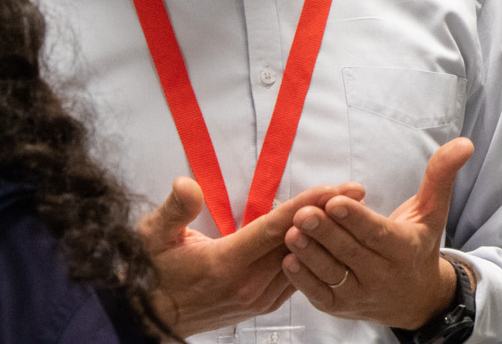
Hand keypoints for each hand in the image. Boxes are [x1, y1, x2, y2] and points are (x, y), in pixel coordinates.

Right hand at [140, 176, 365, 336]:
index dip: (306, 206)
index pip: (275, 229)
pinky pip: (295, 276)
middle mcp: (247, 285)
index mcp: (225, 264)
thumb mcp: (152, 236)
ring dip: (326, 235)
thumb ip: (174, 210)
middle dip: (328, 215)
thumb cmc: (150, 271)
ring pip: (301, 261)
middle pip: (297, 243)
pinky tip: (328, 236)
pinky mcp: (261, 304)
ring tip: (351, 208)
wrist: (145, 317)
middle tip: (356, 191)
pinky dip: (313, 254)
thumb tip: (187, 185)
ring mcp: (257, 298)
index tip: (333, 188)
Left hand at [282, 138, 474, 328]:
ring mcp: (360, 296)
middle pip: (351, 253)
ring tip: (292, 231)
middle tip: (304, 212)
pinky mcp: (340, 307)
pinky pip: (319, 294)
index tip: (336, 201)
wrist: (416, 298)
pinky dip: (303, 279)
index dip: (357, 219)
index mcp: (405, 249)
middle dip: (326, 232)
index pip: (378, 234)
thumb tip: (464, 142)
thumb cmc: (419, 245)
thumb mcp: (433, 211)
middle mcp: (383, 276)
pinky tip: (289, 259)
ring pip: (332, 274)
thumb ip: (441, 175)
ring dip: (310, 254)